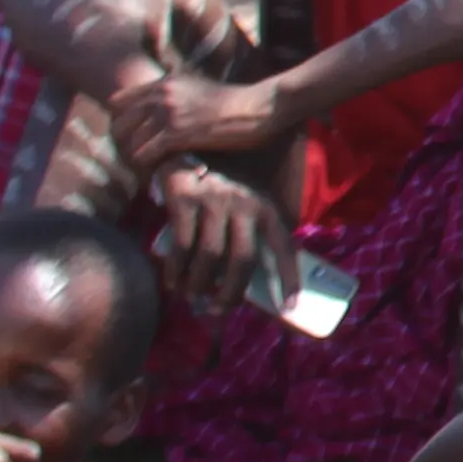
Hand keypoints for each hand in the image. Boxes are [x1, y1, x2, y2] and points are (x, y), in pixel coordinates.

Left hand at [109, 64, 278, 170]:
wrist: (258, 106)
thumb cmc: (235, 102)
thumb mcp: (198, 88)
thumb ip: (176, 94)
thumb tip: (162, 111)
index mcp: (165, 83)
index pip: (119, 101)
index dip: (120, 121)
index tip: (129, 136)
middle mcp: (162, 95)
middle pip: (119, 123)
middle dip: (123, 143)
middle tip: (134, 158)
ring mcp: (169, 113)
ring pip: (130, 141)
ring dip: (136, 158)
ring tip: (145, 169)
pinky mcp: (178, 133)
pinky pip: (145, 154)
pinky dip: (147, 167)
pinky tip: (156, 173)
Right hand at [144, 162, 287, 309]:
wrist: (182, 150)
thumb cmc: (218, 190)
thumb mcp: (243, 205)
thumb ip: (249, 234)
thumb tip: (249, 286)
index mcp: (267, 207)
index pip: (284, 247)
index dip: (289, 278)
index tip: (290, 307)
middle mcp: (245, 203)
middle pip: (243, 260)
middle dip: (231, 293)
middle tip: (218, 311)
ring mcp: (214, 200)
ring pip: (211, 257)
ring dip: (200, 285)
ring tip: (193, 297)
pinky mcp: (185, 199)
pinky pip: (182, 246)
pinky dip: (176, 271)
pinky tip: (173, 283)